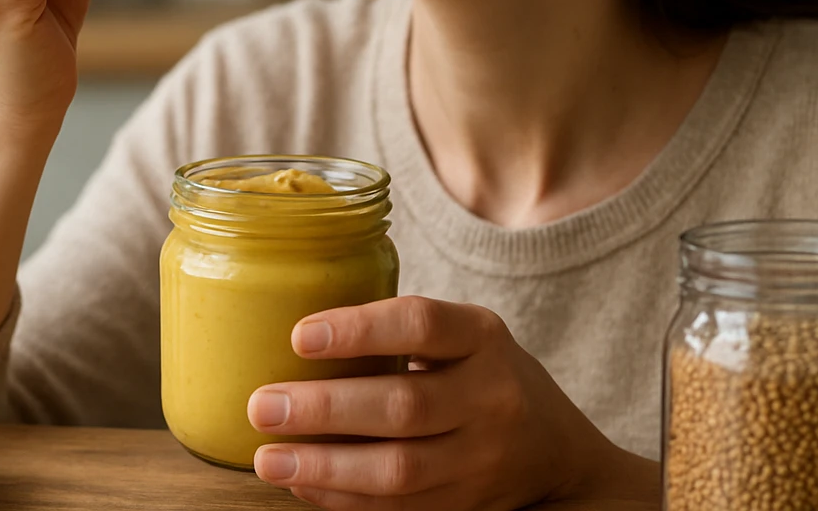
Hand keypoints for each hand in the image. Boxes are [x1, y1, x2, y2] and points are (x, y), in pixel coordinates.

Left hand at [246, 296, 659, 509]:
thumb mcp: (461, 337)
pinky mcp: (467, 506)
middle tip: (262, 406)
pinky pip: (397, 508)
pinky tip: (302, 484)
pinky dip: (343, 498)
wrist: (555, 452)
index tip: (298, 336)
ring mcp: (482, 459)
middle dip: (324, 409)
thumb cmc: (482, 375)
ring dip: (325, 467)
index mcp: (482, 337)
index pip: (420, 324)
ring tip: (269, 459)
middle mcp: (490, 397)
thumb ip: (398, 333)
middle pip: (403, 406)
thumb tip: (293, 338)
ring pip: (399, 470)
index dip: (358, 330)